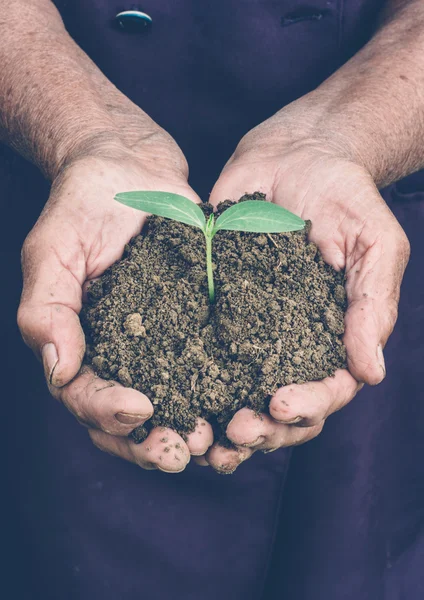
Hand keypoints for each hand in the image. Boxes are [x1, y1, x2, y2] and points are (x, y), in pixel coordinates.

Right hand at [17, 135, 212, 471]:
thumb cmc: (84, 202)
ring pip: (173, 407)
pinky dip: (224, 396)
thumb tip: (59, 371)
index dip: (106, 413)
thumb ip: (46, 310)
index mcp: (80, 345)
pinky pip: (209, 370)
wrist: (132, 167)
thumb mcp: (53, 249)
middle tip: (182, 450)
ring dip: (192, 432)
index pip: (84, 398)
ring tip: (217, 442)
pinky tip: (245, 404)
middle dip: (151, 443)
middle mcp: (121, 354)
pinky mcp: (198, 326)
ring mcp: (161, 344)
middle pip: (128, 421)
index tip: (138, 407)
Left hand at [203, 114, 409, 472]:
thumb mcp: (375, 245)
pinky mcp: (211, 301)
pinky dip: (184, 374)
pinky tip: (169, 391)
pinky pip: (197, 342)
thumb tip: (370, 373)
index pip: (326, 389)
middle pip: (279, 405)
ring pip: (236, 389)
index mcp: (331, 336)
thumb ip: (371, 306)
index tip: (280, 403)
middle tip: (238, 431)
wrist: (298, 152)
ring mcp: (248, 325)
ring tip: (204, 434)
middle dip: (262, 427)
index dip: (307, 406)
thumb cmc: (346, 195)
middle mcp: (289, 340)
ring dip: (221, 418)